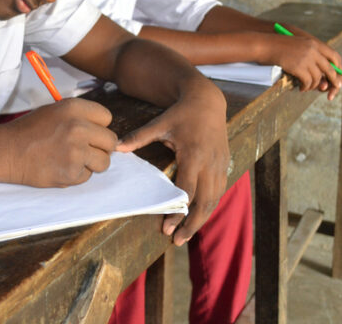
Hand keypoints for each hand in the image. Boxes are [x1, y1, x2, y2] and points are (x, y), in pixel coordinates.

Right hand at [0, 98, 117, 187]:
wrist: (6, 152)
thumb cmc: (29, 130)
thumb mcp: (54, 111)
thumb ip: (80, 117)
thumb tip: (104, 130)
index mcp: (74, 108)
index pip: (107, 117)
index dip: (98, 126)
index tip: (89, 131)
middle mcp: (78, 128)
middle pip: (111, 141)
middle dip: (100, 147)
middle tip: (84, 149)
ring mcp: (76, 152)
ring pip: (104, 162)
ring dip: (92, 163)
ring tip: (72, 159)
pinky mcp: (72, 173)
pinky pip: (87, 176)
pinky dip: (76, 175)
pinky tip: (60, 167)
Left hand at [116, 81, 228, 245]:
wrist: (208, 100)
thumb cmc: (181, 113)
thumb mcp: (160, 123)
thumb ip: (139, 137)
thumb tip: (116, 148)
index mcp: (193, 155)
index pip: (187, 191)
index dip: (178, 212)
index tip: (168, 229)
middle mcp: (209, 163)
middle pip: (204, 202)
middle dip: (192, 224)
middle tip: (178, 241)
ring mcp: (220, 165)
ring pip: (215, 199)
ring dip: (202, 219)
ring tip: (187, 235)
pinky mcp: (225, 164)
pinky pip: (220, 191)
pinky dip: (210, 206)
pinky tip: (200, 216)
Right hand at [261, 30, 341, 99]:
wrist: (264, 45)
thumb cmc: (277, 46)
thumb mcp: (298, 45)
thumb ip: (310, 53)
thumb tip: (322, 72)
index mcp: (314, 43)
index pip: (335, 56)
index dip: (338, 68)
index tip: (337, 77)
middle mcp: (313, 50)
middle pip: (330, 69)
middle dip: (332, 82)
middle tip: (331, 91)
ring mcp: (306, 58)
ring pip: (318, 78)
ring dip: (313, 86)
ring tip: (306, 88)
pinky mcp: (298, 66)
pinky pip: (308, 82)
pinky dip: (305, 87)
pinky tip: (301, 88)